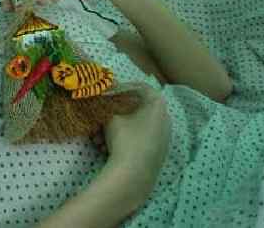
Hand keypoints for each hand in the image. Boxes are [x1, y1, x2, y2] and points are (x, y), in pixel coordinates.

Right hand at [101, 84, 170, 198]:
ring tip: (97, 139)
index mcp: (157, 105)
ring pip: (135, 126)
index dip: (121, 88)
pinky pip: (139, 138)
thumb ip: (106, 101)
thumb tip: (100, 90)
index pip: (140, 88)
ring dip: (115, 128)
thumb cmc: (125, 139)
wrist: (134, 176)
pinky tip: (105, 148)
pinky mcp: (158, 152)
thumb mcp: (110, 116)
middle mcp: (165, 119)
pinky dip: (123, 139)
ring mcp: (163, 137)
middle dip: (114, 113)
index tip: (107, 93)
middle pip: (136, 109)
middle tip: (99, 118)